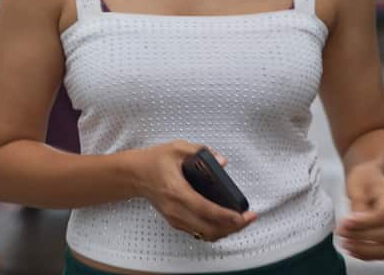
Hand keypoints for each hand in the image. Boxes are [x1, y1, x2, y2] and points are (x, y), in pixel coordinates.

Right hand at [132, 140, 256, 242]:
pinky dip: (215, 231)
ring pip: (204, 234)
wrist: (134, 175)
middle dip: (233, 227)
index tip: (243, 215)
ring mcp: (175, 218)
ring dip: (225, 231)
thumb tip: (223, 161)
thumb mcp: (177, 148)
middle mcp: (176, 210)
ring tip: (241, 221)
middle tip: (249, 218)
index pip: (205, 209)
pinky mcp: (175, 222)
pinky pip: (198, 232)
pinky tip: (226, 222)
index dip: (226, 216)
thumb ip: (201, 151)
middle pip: (208, 229)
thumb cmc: (154, 161)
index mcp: (177, 191)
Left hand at [337, 164, 383, 260]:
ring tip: (345, 244)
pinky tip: (353, 250)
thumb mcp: (357, 183)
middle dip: (360, 236)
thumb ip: (358, 203)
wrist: (373, 180)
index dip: (363, 223)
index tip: (344, 223)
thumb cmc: (364, 179)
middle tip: (340, 232)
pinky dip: (369, 255)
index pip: (382, 215)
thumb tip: (354, 223)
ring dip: (365, 250)